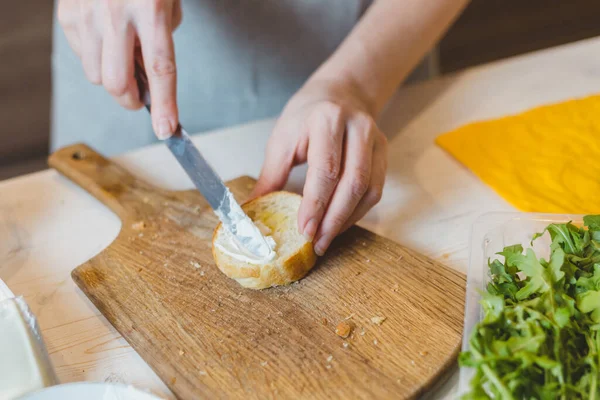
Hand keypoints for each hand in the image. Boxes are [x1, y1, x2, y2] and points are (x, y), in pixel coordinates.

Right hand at [57, 0, 181, 138]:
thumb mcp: (168, 3)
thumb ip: (160, 40)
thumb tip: (149, 76)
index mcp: (150, 10)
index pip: (161, 68)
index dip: (165, 104)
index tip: (167, 130)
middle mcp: (116, 14)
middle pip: (118, 83)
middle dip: (131, 100)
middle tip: (141, 98)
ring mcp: (87, 14)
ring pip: (96, 76)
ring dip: (113, 77)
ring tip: (123, 54)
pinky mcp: (67, 15)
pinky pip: (81, 57)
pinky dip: (95, 59)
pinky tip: (105, 40)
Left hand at [253, 79, 387, 255]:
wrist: (339, 94)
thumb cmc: (306, 117)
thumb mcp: (282, 139)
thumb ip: (271, 175)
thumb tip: (254, 210)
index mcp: (327, 119)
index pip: (326, 169)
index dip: (316, 204)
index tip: (303, 230)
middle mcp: (357, 128)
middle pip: (353, 182)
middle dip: (333, 219)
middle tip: (315, 242)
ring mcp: (375, 140)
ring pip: (368, 190)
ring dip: (346, 220)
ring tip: (325, 239)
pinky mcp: (383, 153)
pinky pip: (375, 191)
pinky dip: (357, 212)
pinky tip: (339, 224)